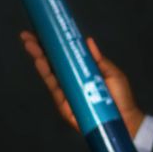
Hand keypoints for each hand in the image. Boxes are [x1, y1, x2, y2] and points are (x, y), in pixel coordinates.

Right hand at [19, 30, 144, 137]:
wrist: (125, 119)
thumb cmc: (120, 97)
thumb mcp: (111, 73)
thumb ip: (98, 59)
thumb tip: (88, 41)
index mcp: (81, 72)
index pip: (64, 57)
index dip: (53, 45)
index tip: (42, 32)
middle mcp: (71, 81)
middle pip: (52, 63)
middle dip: (39, 49)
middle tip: (27, 35)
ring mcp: (66, 93)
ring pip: (49, 73)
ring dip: (39, 58)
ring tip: (30, 44)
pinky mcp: (64, 104)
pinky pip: (54, 87)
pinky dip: (46, 74)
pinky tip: (40, 61)